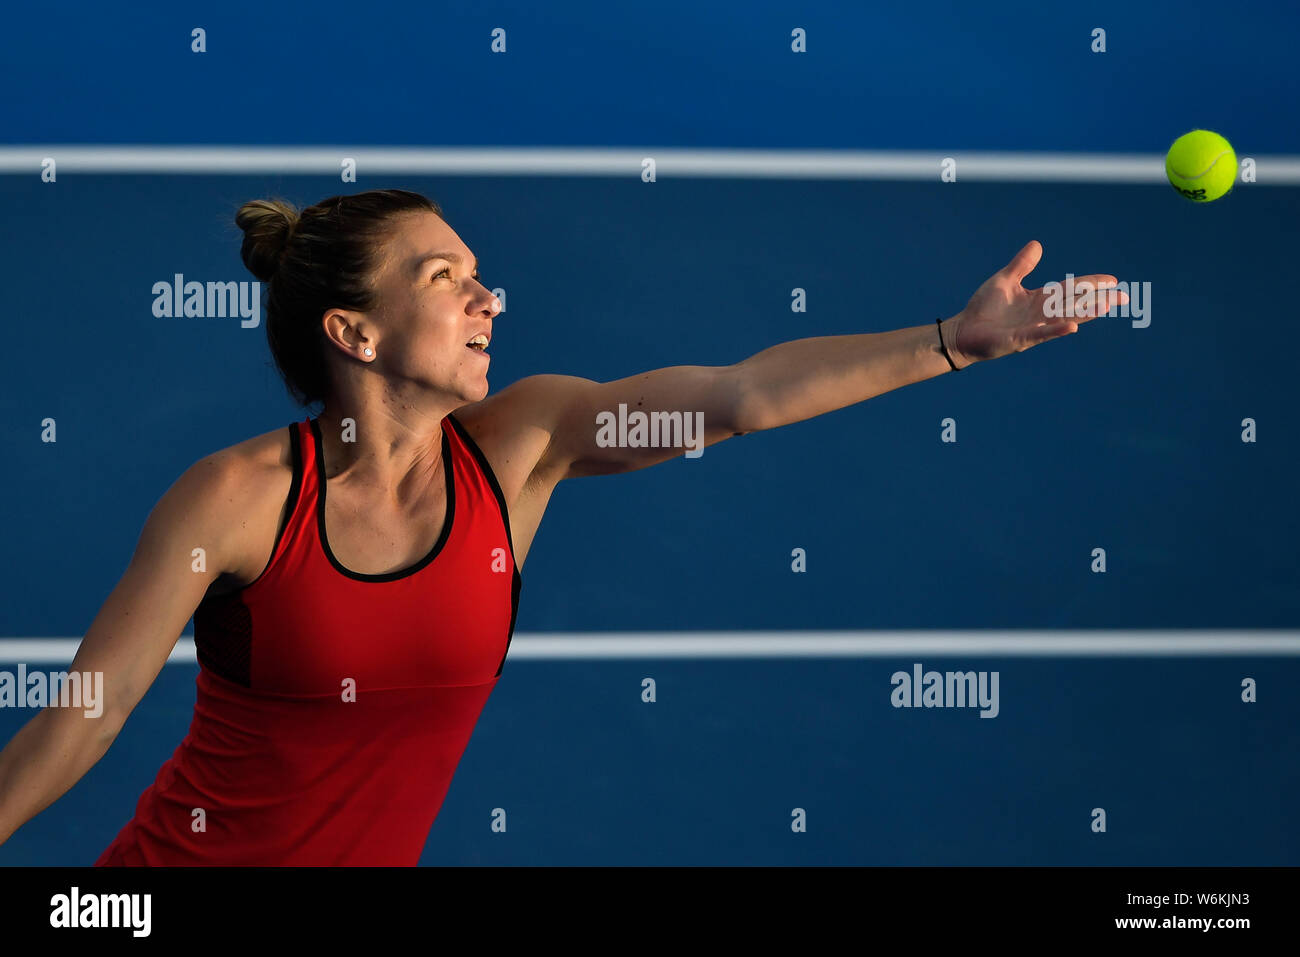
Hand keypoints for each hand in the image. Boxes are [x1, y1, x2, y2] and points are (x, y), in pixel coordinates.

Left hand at [944, 240, 1128, 366]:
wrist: (962, 331)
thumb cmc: (983, 309)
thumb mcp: (1004, 280)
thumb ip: (1022, 265)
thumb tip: (1038, 244)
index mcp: (1038, 300)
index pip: (1070, 289)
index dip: (1090, 284)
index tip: (1113, 280)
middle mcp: (1040, 315)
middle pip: (1074, 305)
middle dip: (1098, 301)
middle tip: (1124, 297)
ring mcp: (1031, 329)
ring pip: (1063, 319)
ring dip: (1085, 313)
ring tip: (1107, 306)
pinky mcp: (1018, 340)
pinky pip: (1039, 335)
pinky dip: (1055, 331)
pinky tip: (1071, 327)